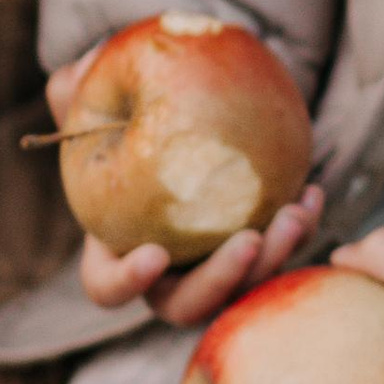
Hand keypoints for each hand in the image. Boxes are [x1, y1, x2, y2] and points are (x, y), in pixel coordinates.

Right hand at [44, 51, 325, 328]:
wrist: (182, 113)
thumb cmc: (128, 109)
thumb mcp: (97, 94)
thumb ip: (78, 89)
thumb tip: (70, 78)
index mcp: (115, 248)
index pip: (109, 288)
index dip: (127, 281)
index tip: (156, 254)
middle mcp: (166, 273)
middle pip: (187, 305)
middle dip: (221, 280)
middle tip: (249, 240)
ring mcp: (213, 266)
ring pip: (243, 287)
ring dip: (273, 259)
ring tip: (294, 214)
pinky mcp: (256, 248)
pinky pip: (280, 252)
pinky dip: (300, 228)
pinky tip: (312, 190)